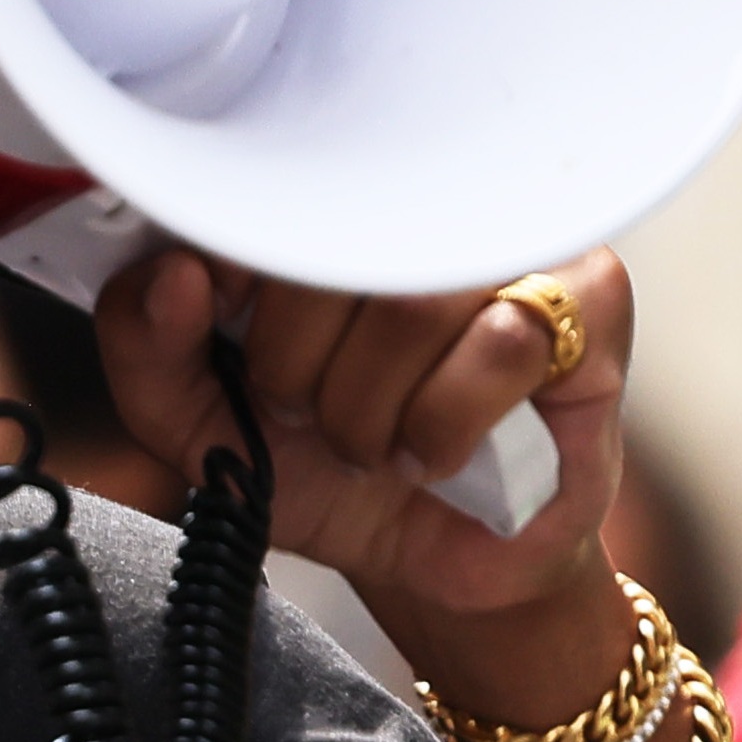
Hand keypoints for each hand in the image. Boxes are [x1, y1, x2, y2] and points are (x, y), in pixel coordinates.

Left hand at [94, 244, 631, 689]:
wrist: (438, 561)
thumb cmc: (329, 468)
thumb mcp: (201, 425)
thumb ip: (149, 347)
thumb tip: (172, 274)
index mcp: (322, 203)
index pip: (261, 179)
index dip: (227, 266)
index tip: (219, 329)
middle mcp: (419, 199)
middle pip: (333, 248)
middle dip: (295, 367)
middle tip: (309, 414)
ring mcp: (513, 239)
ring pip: (416, 301)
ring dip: (369, 408)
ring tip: (373, 442)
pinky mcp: (591, 299)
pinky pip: (505, 340)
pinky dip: (447, 421)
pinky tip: (437, 454)